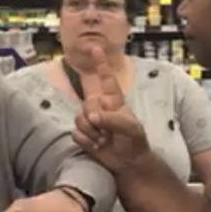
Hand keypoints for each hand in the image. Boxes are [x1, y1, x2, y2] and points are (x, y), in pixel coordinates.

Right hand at [72, 46, 150, 173]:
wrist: (129, 163)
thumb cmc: (135, 141)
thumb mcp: (131, 127)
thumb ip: (112, 119)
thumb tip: (91, 118)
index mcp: (114, 101)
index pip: (106, 79)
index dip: (101, 64)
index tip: (95, 48)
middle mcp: (100, 108)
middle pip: (88, 104)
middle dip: (96, 119)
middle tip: (107, 132)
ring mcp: (91, 121)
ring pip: (79, 119)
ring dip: (92, 132)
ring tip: (104, 140)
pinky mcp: (84, 135)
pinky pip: (76, 133)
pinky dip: (86, 141)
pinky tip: (97, 146)